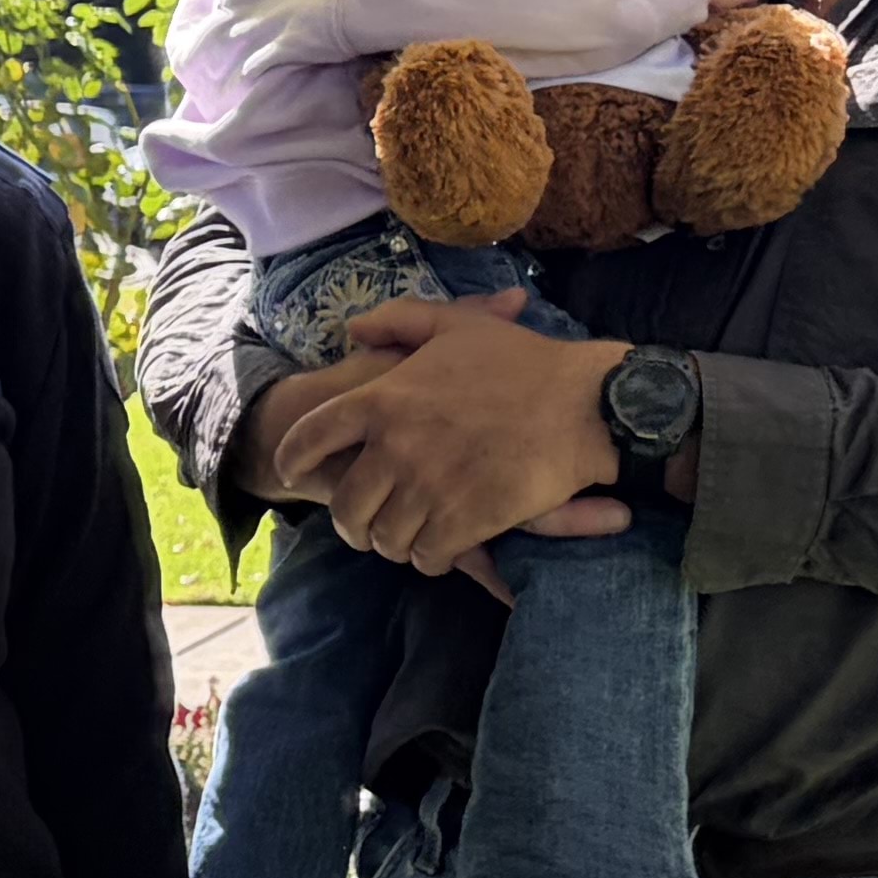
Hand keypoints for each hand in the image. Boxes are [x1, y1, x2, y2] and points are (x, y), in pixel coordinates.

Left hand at [261, 294, 633, 573]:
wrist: (585, 405)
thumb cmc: (523, 363)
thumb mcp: (455, 325)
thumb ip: (400, 320)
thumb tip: (356, 330)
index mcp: (383, 399)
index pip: (310, 437)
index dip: (294, 459)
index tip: (293, 471)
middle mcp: (396, 447)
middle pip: (347, 505)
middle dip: (351, 522)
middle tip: (363, 525)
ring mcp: (429, 487)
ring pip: (385, 537)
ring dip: (391, 543)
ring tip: (402, 539)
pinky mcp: (464, 521)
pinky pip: (427, 555)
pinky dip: (428, 558)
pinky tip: (438, 550)